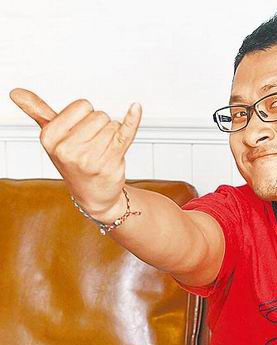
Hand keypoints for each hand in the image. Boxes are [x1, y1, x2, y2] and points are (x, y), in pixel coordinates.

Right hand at [9, 88, 141, 216]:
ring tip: (103, 153)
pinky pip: (125, 134)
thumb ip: (38, 112)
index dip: (85, 117)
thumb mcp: (52, 138)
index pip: (82, 106)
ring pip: (113, 125)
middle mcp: (68, 150)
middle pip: (99, 115)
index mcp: (50, 138)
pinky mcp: (111, 164)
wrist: (93, 195)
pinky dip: (132, 120)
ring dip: (112, 136)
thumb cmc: (74, 162)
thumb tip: (15, 92)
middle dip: (100, 127)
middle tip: (93, 146)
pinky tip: (136, 108)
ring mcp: (90, 159)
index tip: (80, 134)